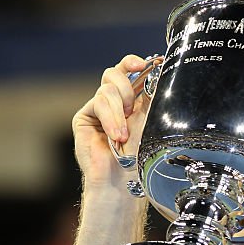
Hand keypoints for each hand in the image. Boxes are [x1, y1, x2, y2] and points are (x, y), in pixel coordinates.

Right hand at [72, 54, 151, 185]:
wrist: (123, 180)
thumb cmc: (140, 158)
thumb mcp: (150, 122)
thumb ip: (151, 97)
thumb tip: (158, 72)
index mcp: (134, 101)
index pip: (130, 72)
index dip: (133, 63)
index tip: (144, 64)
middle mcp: (116, 103)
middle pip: (114, 74)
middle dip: (126, 87)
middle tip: (132, 110)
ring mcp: (99, 109)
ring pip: (107, 89)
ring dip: (118, 111)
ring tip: (123, 135)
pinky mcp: (85, 117)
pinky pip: (97, 102)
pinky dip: (109, 117)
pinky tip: (114, 135)